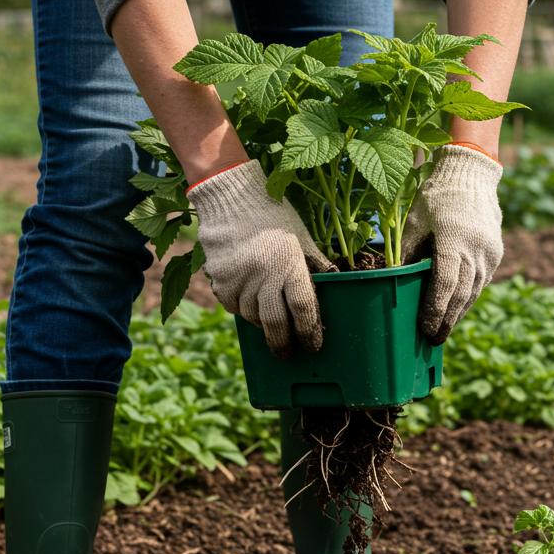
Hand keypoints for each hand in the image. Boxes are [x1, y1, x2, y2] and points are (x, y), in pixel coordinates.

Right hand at [187, 160, 333, 357]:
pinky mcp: (220, 280)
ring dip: (262, 323)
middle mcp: (265, 275)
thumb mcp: (301, 238)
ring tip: (269, 320)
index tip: (312, 345)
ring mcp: (240, 279)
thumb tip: (333, 284)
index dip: (309, 331)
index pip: (303, 308)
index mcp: (291, 265)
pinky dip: (242, 309)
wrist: (232, 200)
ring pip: (253, 317)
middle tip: (287, 354)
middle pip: (276, 322)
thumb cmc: (273, 217)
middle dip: (283, 343)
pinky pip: (233, 307)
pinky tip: (249, 302)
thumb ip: (315, 265)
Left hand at [401, 144, 503, 344]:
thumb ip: (407, 254)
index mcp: (453, 239)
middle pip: (461, 294)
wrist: (470, 175)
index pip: (445, 284)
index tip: (425, 329)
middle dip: (447, 320)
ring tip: (444, 330)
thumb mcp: (414, 223)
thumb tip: (395, 284)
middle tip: (433, 340)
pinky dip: (468, 298)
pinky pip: (481, 281)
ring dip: (458, 313)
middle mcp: (476, 248)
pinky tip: (457, 309)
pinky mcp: (495, 252)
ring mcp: (489, 251)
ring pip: (474, 291)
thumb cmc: (435, 197)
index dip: (434, 309)